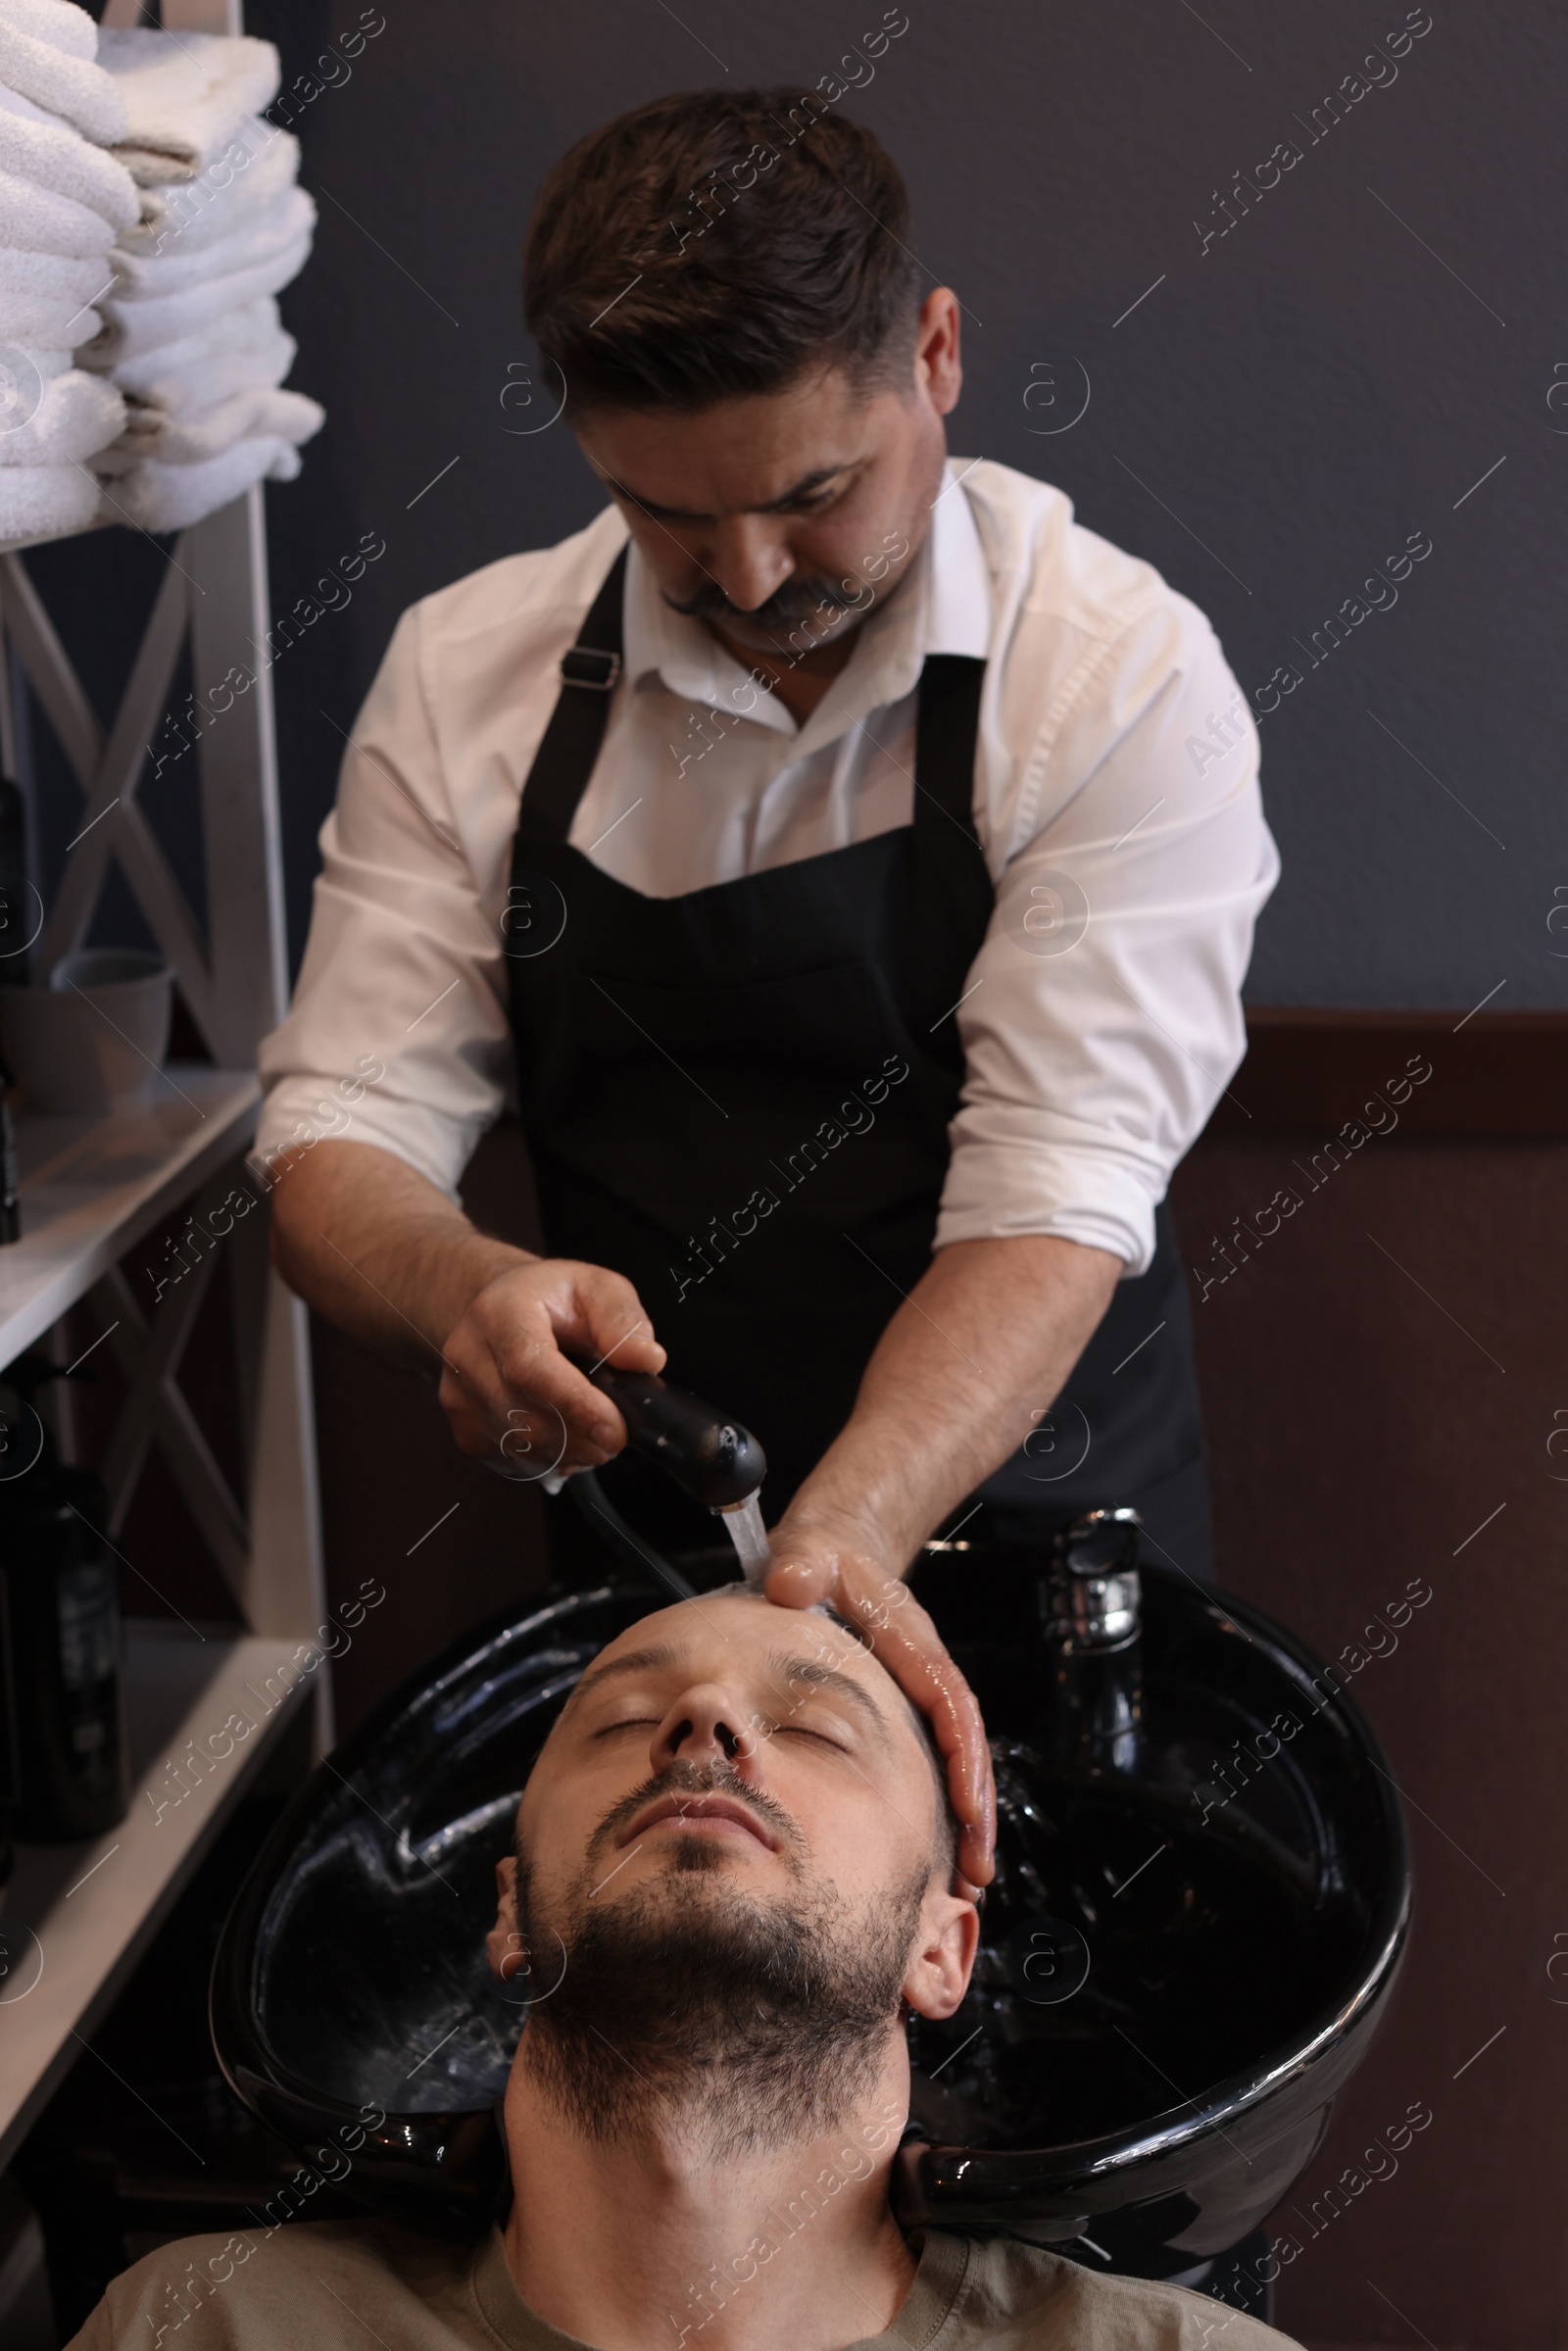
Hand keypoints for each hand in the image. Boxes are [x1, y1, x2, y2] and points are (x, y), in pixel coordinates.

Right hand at [438, 1257, 663, 1477]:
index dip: (575, 1405)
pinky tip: (566, 1436)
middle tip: (616, 1435)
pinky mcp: (464, 1428)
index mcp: (500, 1313)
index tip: (614, 1429)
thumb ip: (623, 1320)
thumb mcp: (596, 1288)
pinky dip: (549, 1459)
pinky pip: (512, 1462)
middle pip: (524, 1418)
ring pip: (520, 1448)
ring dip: (569, 1452)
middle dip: (581, 1438)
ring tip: (592, 1430)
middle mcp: (468, 1355)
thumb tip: (646, 1360)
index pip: (529, 1368)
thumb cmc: (549, 1299)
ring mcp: (459, 1396)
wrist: (496, 1309)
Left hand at [760, 1509, 995, 1893]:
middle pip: (967, 1746)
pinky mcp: (904, 1711)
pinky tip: (937, 1855)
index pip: (950, 1702)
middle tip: (974, 1871)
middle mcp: (925, 1672)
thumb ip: (803, 1564)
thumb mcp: (809, 1553)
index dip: (962, 1755)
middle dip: (976, 1810)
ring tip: (967, 1882)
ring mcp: (918, 1695)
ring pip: (957, 1763)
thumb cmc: (822, 1557)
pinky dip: (941, 1811)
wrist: (830, 1549)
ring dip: (966, 1822)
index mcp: (912, 1642)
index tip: (966, 1804)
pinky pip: (933, 1765)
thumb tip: (791, 1582)